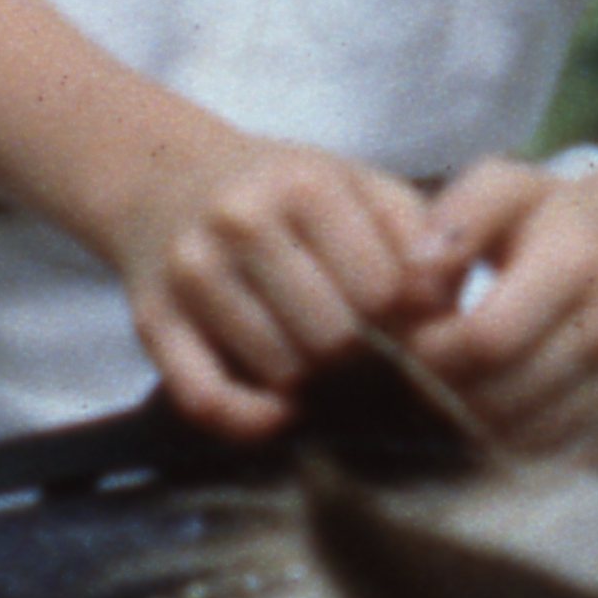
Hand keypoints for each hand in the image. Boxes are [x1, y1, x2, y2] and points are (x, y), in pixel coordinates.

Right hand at [111, 128, 442, 439]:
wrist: (164, 177)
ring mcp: (190, 273)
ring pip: (280, 371)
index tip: (396, 320)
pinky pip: (206, 400)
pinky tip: (278, 409)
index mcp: (302, 184)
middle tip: (356, 346)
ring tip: (314, 356)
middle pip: (333, 337)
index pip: (381, 292)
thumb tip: (444, 305)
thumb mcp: (356, 183)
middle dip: (356, 352)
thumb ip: (414, 232)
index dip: (401, 318)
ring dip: (309, 381)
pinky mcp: (152, 321)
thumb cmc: (281, 193)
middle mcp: (240, 222)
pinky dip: (250, 420)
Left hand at [396, 161, 597, 461]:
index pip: (488, 338)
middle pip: (505, 398)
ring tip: (439, 405)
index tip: (403, 344)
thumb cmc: (551, 222)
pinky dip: (509, 458)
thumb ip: (458, 217)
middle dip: (444, 398)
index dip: (432, 352)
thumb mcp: (507, 191)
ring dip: (470, 434)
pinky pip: (556, 465)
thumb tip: (415, 270)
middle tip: (408, 386)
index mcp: (580, 262)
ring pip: (528, 441)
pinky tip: (480, 429)